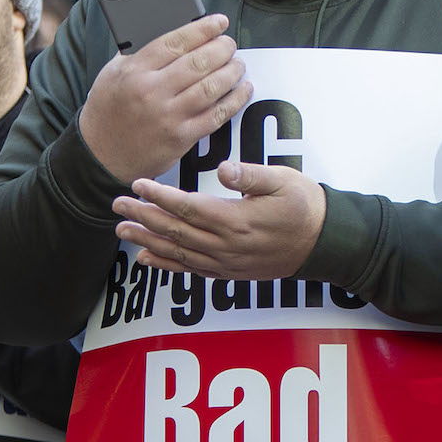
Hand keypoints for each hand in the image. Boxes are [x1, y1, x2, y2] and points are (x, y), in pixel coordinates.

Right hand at [77, 13, 251, 183]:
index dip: (203, 28)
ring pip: (211, 87)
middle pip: (198, 62)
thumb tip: (173, 32)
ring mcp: (168, 116)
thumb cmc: (107, 111)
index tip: (219, 22)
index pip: (176, 41)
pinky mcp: (181, 138)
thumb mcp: (112, 73)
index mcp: (135, 70)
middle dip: (222, 49)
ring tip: (238, 64)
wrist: (100, 156)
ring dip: (231, 72)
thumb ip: (138, 52)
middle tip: (230, 44)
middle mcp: (152, 91)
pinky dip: (234, 100)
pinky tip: (243, 89)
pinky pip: (216, 115)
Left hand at [112, 161, 325, 280]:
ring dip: (146, 240)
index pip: (187, 207)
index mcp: (236, 220)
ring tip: (122, 230)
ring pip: (177, 252)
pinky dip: (165, 264)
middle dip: (143, 216)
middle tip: (117, 204)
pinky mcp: (229, 272)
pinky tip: (146, 258)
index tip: (138, 184)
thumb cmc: (304, 206)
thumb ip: (251, 175)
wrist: (324, 243)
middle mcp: (226, 246)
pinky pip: (190, 269)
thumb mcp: (284, 180)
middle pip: (175, 230)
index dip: (159, 196)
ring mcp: (226, 262)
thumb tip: (224, 169)